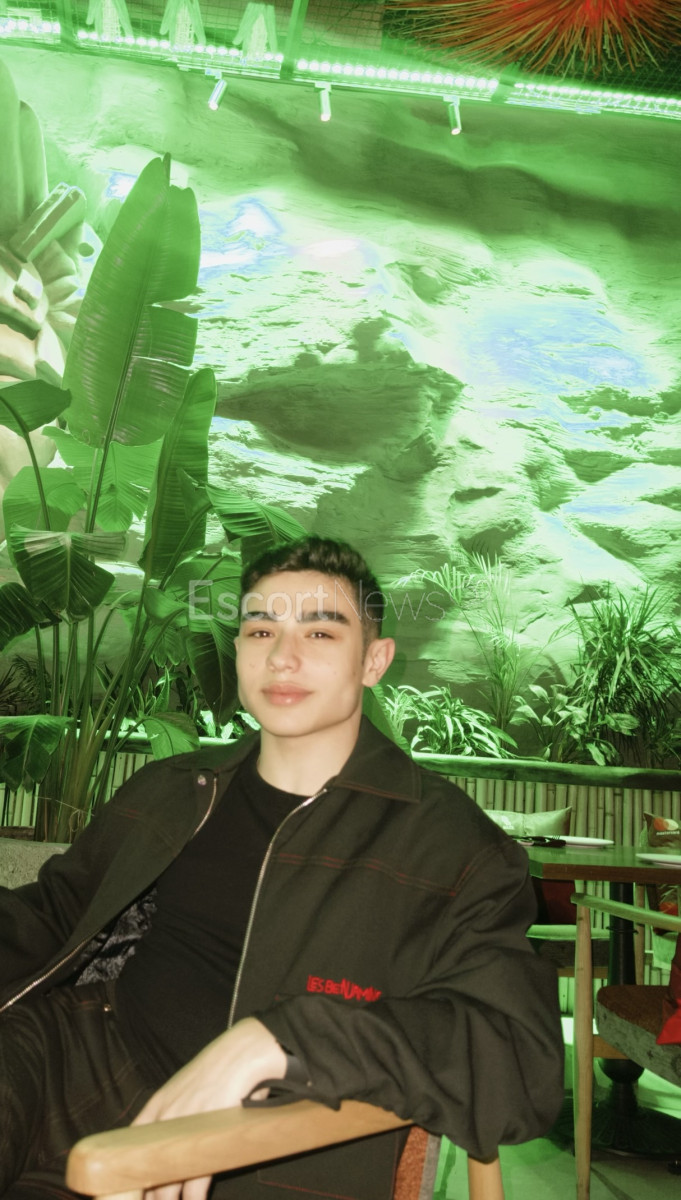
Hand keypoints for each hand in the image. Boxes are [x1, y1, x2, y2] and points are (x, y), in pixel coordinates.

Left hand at [132, 1017, 286, 1199]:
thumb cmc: (220, 1065)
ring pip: (167, 1182)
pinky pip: (194, 1181)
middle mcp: (163, 1120)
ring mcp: (182, 1132)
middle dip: (150, 1190)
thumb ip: (179, 1103)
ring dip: (169, 1198)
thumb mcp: (188, 1081)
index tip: (133, 1182)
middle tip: (155, 1198)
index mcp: (157, 1104)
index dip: (129, 1167)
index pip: (128, 1144)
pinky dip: (194, 1197)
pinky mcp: (205, 1141)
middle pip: (147, 1169)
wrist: (241, 1054)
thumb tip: (181, 1124)